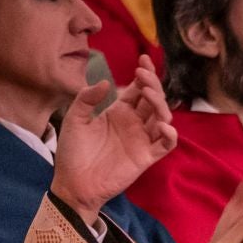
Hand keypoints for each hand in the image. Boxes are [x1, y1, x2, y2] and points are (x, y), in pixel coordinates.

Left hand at [51, 58, 177, 226]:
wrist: (73, 182)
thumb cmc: (73, 152)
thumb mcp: (75, 119)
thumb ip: (87, 98)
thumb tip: (106, 83)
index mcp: (118, 112)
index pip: (137, 90)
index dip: (144, 74)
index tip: (143, 60)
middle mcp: (134, 123)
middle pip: (153, 100)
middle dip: (152, 84)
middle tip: (143, 74)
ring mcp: (142, 140)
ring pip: (162, 118)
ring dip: (160, 104)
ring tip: (148, 93)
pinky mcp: (146, 157)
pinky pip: (165, 144)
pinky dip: (169, 135)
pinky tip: (164, 125)